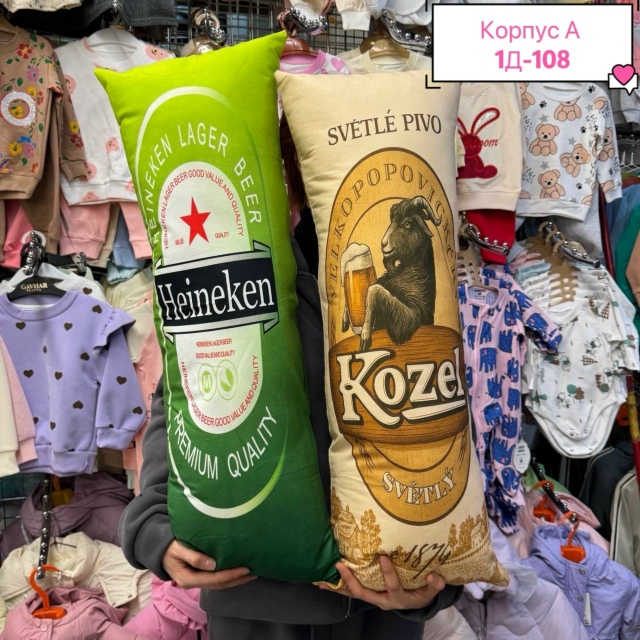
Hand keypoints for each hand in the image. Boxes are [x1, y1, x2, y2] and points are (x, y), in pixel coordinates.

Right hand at [162, 540, 255, 589]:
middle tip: (254, 572)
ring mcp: (197, 580)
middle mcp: (194, 582)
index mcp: (188, 578)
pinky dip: (228, 576)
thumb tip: (212, 564)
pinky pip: (216, 579)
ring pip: (219, 584)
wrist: (158, 550)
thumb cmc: (168, 547)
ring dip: (235, 580)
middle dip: (237, 580)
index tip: (245, 569)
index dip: (230, 575)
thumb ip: (193, 557)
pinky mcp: (199, 575)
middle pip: (219, 584)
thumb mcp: (177, 549)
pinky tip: (237, 572)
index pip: (214, 579)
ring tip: (250, 574)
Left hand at [319, 556, 444, 610]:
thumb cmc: (422, 592)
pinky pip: (351, 592)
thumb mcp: (430, 591)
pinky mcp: (368, 594)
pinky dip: (338, 588)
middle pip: (364, 593)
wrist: (415, 603)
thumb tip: (435, 576)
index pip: (392, 586)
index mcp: (398, 598)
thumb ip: (434, 584)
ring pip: (353, 594)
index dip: (388, 573)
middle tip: (340, 565)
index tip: (383, 557)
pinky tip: (324, 583)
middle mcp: (382, 600)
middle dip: (351, 580)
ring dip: (338, 586)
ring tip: (322, 579)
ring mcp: (373, 598)